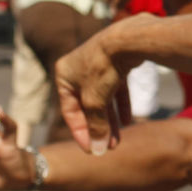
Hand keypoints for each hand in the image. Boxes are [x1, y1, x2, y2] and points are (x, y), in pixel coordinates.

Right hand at [55, 28, 136, 154]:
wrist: (127, 41)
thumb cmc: (102, 69)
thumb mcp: (95, 102)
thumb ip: (96, 126)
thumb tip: (98, 149)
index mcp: (64, 75)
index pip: (69, 110)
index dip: (80, 132)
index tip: (91, 149)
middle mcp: (78, 69)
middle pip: (87, 106)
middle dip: (98, 127)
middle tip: (107, 147)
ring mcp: (98, 65)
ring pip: (102, 99)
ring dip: (110, 120)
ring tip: (116, 141)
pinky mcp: (116, 63)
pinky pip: (116, 89)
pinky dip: (120, 105)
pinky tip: (127, 121)